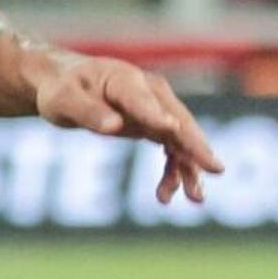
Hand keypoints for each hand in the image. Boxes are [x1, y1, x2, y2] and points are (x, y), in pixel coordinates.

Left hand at [35, 53, 222, 204]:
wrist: (64, 84)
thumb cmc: (62, 89)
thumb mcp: (63, 100)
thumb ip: (88, 112)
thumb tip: (113, 127)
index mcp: (124, 79)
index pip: (143, 100)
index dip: (157, 116)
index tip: (172, 130)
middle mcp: (148, 92)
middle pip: (178, 120)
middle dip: (195, 146)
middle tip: (215, 169)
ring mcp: (155, 108)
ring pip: (180, 139)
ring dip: (189, 167)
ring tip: (195, 198)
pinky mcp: (154, 124)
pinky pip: (172, 148)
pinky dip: (174, 170)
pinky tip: (166, 195)